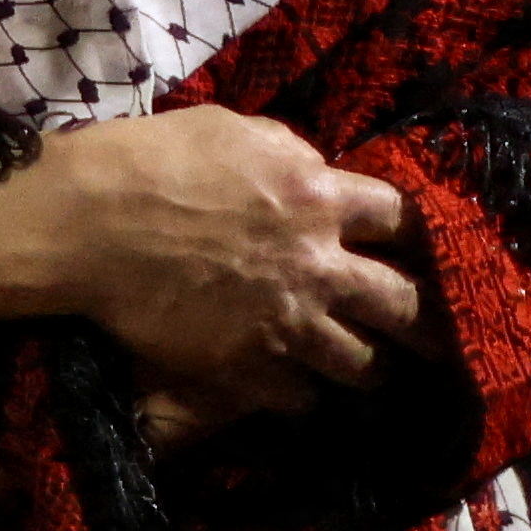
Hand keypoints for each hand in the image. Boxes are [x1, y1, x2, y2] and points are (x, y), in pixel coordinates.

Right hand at [0, 106, 419, 420]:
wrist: (92, 223)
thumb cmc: (155, 161)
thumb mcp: (235, 132)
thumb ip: (291, 156)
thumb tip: (318, 174)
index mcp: (318, 195)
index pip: (403, 220)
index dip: (415, 239)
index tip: (417, 254)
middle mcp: (317, 264)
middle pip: (404, 305)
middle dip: (427, 323)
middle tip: (437, 338)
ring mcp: (286, 323)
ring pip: (362, 365)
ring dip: (370, 367)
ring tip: (372, 372)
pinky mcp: (249, 369)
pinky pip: (302, 398)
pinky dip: (304, 393)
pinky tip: (297, 386)